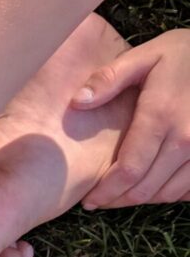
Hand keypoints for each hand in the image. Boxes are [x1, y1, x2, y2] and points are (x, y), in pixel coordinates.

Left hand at [74, 29, 189, 208]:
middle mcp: (186, 138)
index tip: (88, 201)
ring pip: (168, 193)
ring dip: (142, 199)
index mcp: (161, 116)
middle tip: (99, 202)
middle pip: (146, 188)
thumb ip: (108, 79)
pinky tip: (152, 188)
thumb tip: (77, 102)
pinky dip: (169, 193)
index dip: (106, 191)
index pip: (128, 169)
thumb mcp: (144, 56)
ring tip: (120, 195)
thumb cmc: (184, 54)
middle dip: (118, 200)